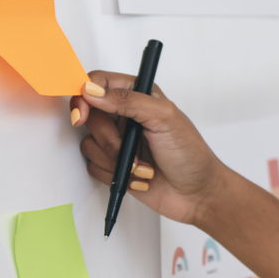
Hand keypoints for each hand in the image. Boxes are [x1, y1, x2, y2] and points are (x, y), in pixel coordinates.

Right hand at [70, 71, 235, 225]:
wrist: (197, 195)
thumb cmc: (190, 153)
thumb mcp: (164, 118)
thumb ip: (127, 100)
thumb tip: (92, 90)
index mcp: (138, 95)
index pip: (98, 83)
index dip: (84, 96)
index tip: (82, 115)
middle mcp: (125, 115)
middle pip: (90, 116)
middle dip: (108, 139)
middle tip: (128, 148)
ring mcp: (118, 141)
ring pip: (90, 144)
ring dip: (115, 160)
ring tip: (142, 166)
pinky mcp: (114, 165)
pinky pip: (93, 166)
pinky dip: (115, 175)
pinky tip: (138, 177)